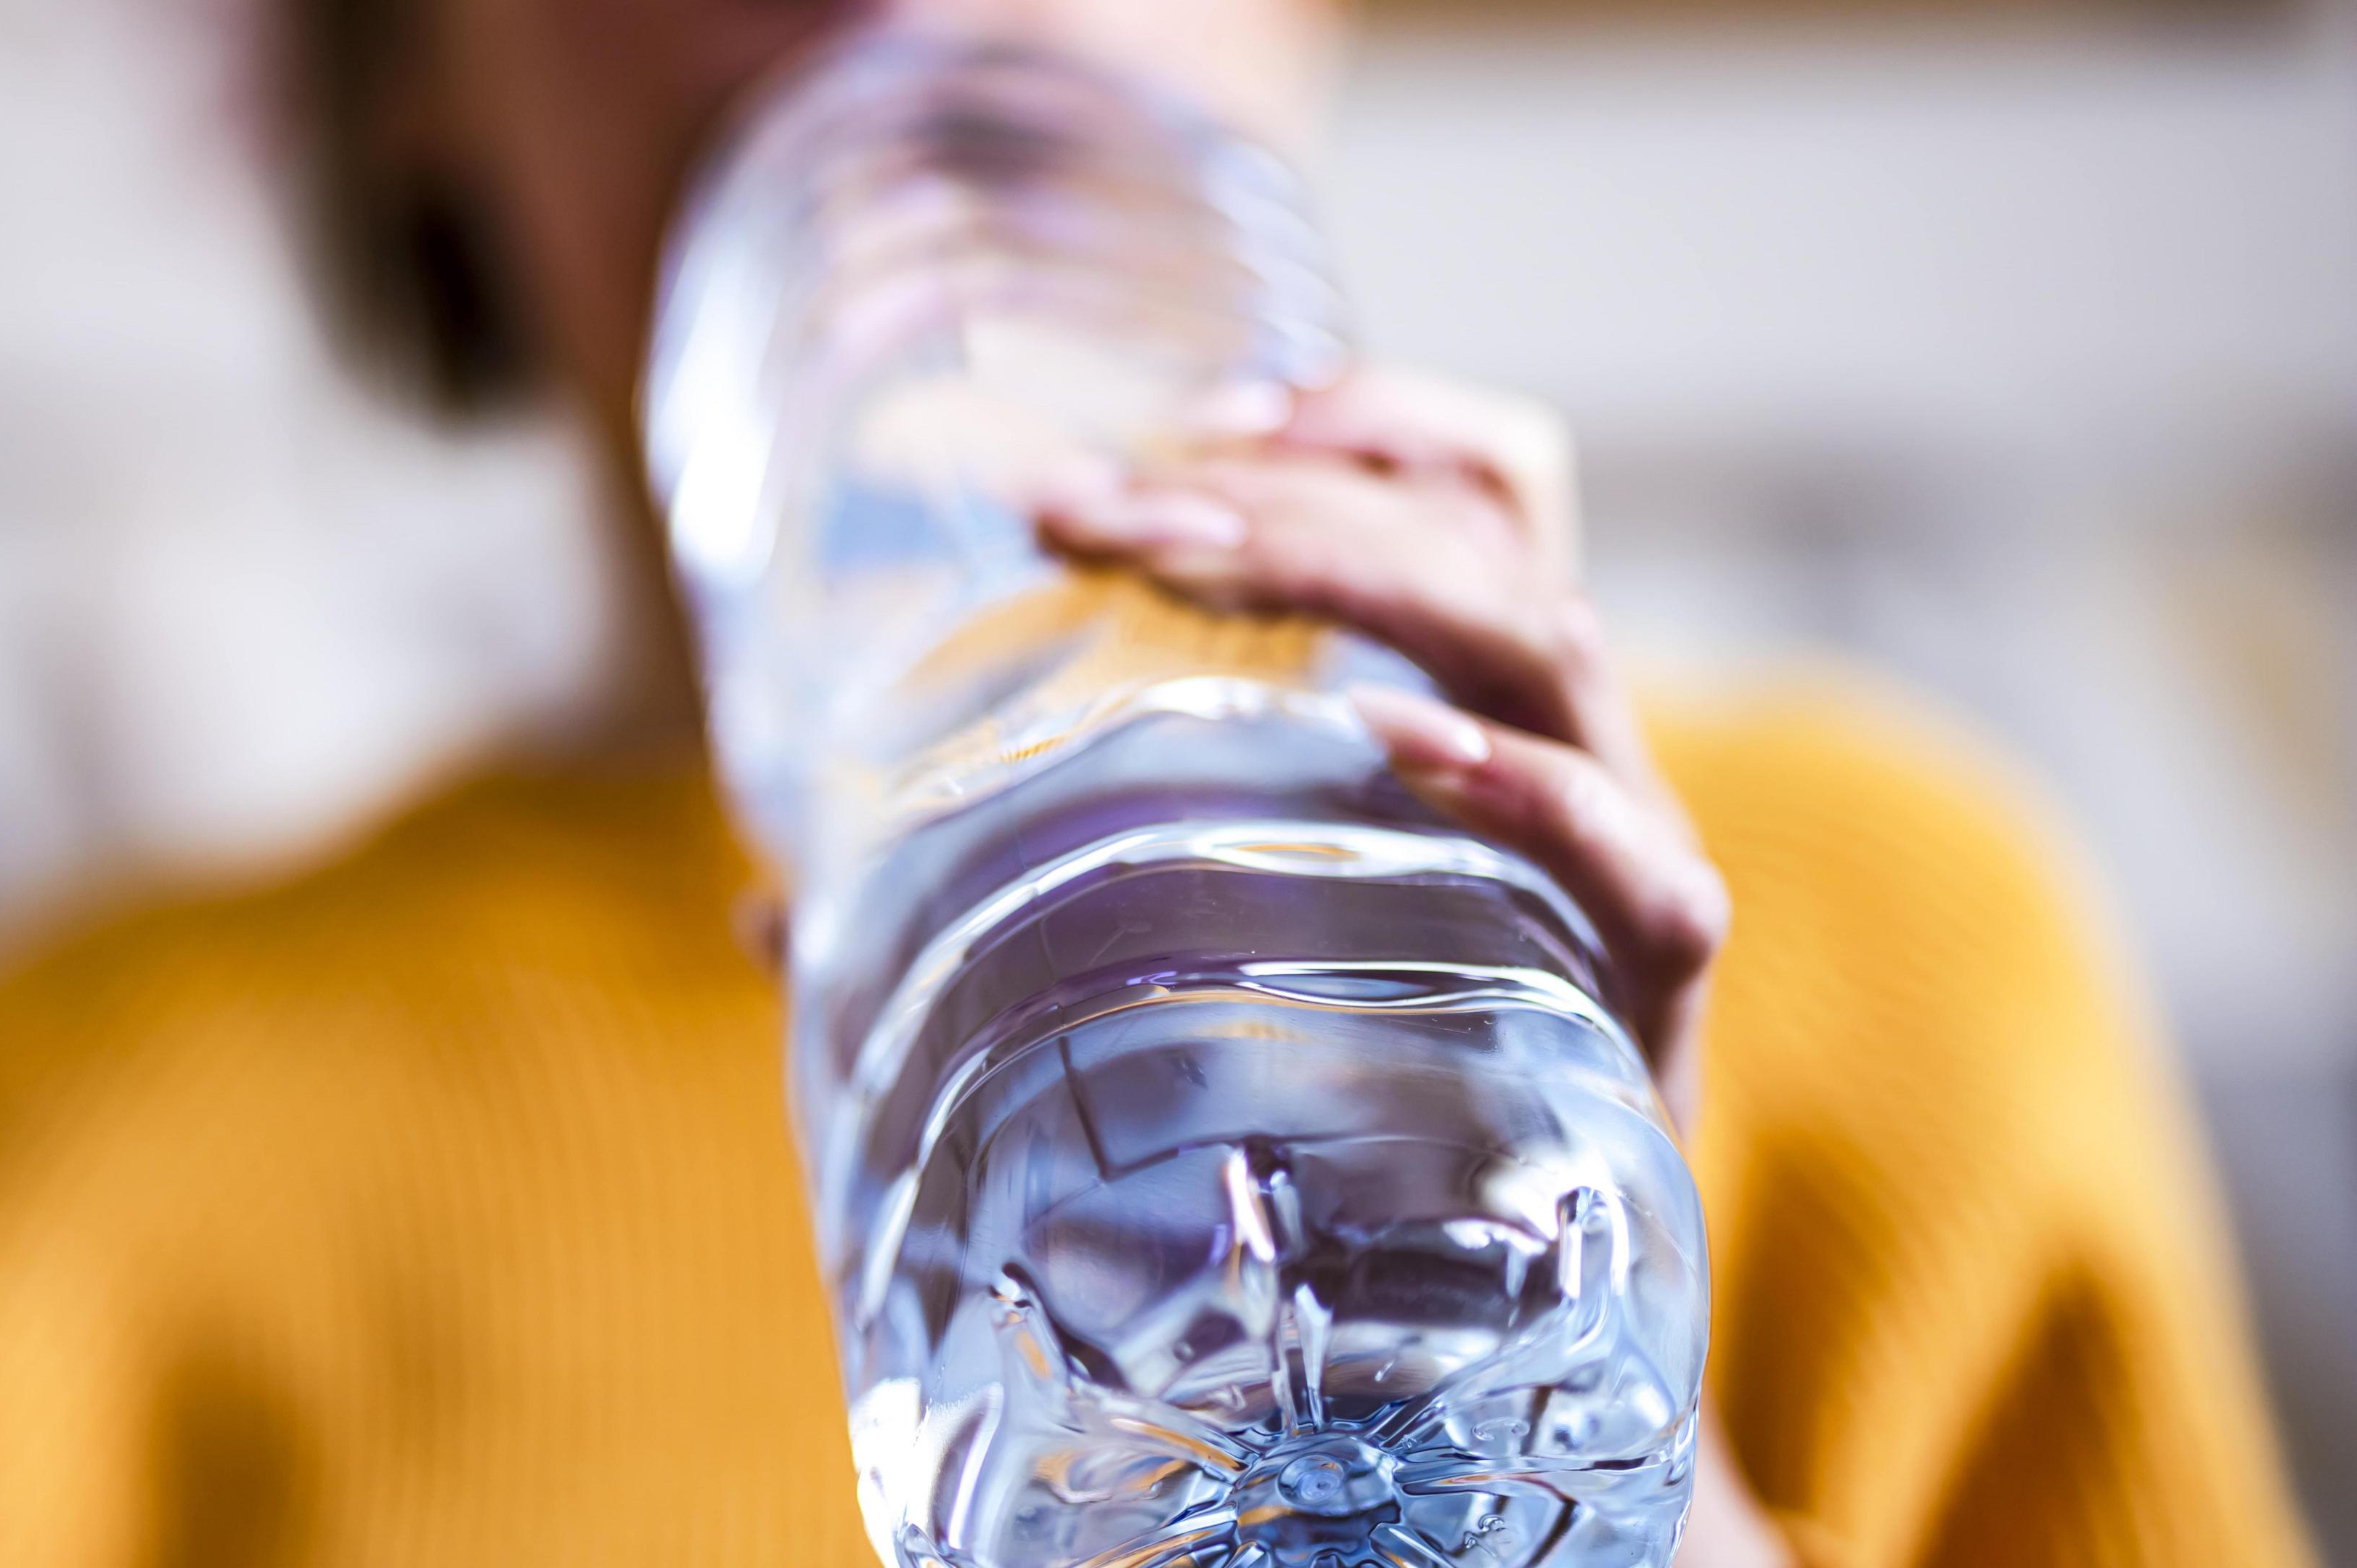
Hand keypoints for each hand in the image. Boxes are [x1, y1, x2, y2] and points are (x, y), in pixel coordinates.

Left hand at [1037, 368, 1788, 1565]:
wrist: (1455, 1353)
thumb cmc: (1303, 1131)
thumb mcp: (1144, 982)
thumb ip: (980, 929)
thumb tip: (756, 902)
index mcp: (1471, 723)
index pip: (1481, 494)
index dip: (1358, 420)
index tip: (1187, 413)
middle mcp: (1559, 762)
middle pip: (1481, 537)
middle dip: (1279, 485)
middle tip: (1092, 502)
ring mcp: (1618, 866)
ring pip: (1551, 638)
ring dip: (1370, 566)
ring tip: (1196, 554)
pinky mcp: (1648, 998)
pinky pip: (1629, 858)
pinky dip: (1523, 783)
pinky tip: (1388, 740)